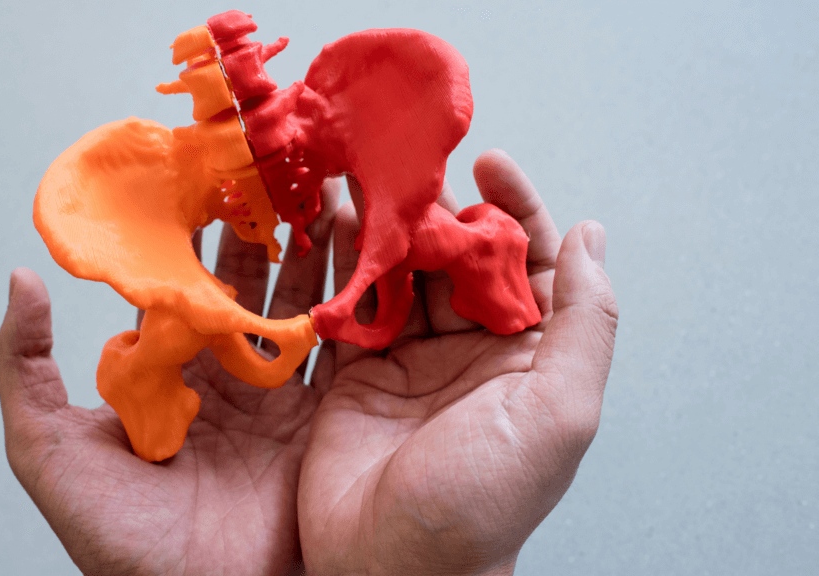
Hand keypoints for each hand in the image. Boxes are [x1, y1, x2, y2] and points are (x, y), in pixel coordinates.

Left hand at [0, 183, 338, 574]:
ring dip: (317, 254)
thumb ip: (26, 366)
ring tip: (326, 195)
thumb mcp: (48, 449)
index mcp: (172, 371)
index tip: (208, 175)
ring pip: (303, 306)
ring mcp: (283, 397)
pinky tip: (365, 258)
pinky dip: (355, 305)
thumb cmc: (118, 538)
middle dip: (267, 228)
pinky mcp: (328, 420)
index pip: (187, 283)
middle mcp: (230, 376)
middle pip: (253, 284)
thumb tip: (22, 277)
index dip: (197, 230)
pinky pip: (345, 352)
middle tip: (280, 169)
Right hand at [298, 150, 618, 574]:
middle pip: (460, 257)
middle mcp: (472, 351)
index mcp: (528, 355)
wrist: (390, 567)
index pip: (529, 261)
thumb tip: (592, 236)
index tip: (488, 161)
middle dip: (438, 209)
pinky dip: (341, 265)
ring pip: (403, 274)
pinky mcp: (357, 372)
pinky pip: (353, 305)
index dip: (514, 206)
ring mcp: (411, 359)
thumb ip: (583, 322)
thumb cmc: (483, 502)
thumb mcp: (557, 411)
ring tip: (363, 184)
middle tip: (407, 169)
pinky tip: (326, 228)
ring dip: (386, 229)